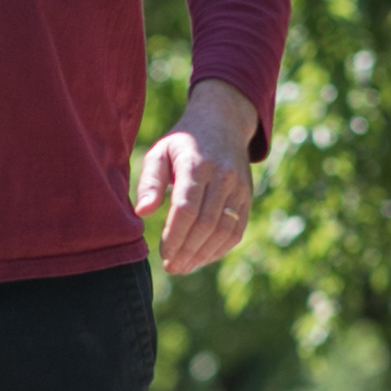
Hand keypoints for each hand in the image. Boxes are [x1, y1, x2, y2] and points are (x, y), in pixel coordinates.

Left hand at [135, 80, 258, 276]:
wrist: (223, 123)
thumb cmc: (183, 142)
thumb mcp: (160, 152)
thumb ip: (150, 182)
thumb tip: (142, 212)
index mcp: (197, 165)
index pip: (186, 208)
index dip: (175, 235)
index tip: (163, 253)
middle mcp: (222, 177)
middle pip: (206, 223)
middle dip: (187, 250)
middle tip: (171, 267)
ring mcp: (239, 188)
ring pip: (224, 231)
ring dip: (203, 255)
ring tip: (183, 267)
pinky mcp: (247, 198)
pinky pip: (236, 231)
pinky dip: (219, 250)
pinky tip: (201, 258)